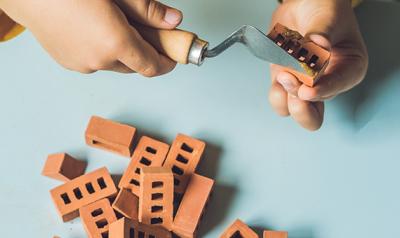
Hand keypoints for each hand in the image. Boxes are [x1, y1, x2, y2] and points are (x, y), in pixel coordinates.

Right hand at [0, 0, 182, 75]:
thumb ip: (147, 10)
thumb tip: (173, 20)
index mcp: (115, 43)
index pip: (152, 66)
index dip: (167, 62)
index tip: (174, 55)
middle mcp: (99, 61)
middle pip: (134, 66)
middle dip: (145, 53)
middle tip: (149, 33)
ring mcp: (81, 64)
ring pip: (114, 63)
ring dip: (123, 52)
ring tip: (117, 26)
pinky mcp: (67, 62)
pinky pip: (95, 61)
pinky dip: (103, 51)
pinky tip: (96, 29)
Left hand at [268, 0, 367, 129]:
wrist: (304, 4)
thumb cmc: (324, 9)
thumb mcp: (327, 17)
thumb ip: (322, 34)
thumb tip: (319, 45)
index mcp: (349, 69)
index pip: (337, 88)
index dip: (321, 91)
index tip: (307, 89)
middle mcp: (327, 83)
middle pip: (313, 115)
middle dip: (301, 107)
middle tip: (293, 84)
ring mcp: (304, 85)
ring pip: (292, 110)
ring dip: (285, 96)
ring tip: (284, 74)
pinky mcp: (286, 81)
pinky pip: (278, 98)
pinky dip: (275, 90)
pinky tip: (278, 72)